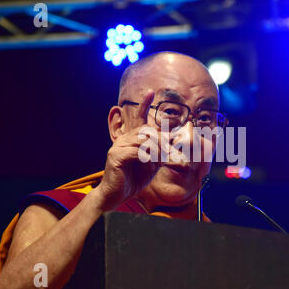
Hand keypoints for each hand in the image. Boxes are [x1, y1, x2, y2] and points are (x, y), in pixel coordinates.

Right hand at [96, 90, 163, 211]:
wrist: (116, 196)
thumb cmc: (133, 180)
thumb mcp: (151, 165)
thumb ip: (159, 154)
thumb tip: (171, 145)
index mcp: (131, 139)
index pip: (138, 119)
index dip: (143, 105)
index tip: (150, 92)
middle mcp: (123, 139)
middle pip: (146, 131)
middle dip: (162, 140)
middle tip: (172, 150)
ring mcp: (118, 147)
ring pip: (143, 140)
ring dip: (158, 149)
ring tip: (165, 158)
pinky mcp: (116, 157)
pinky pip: (136, 152)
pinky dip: (147, 156)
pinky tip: (152, 161)